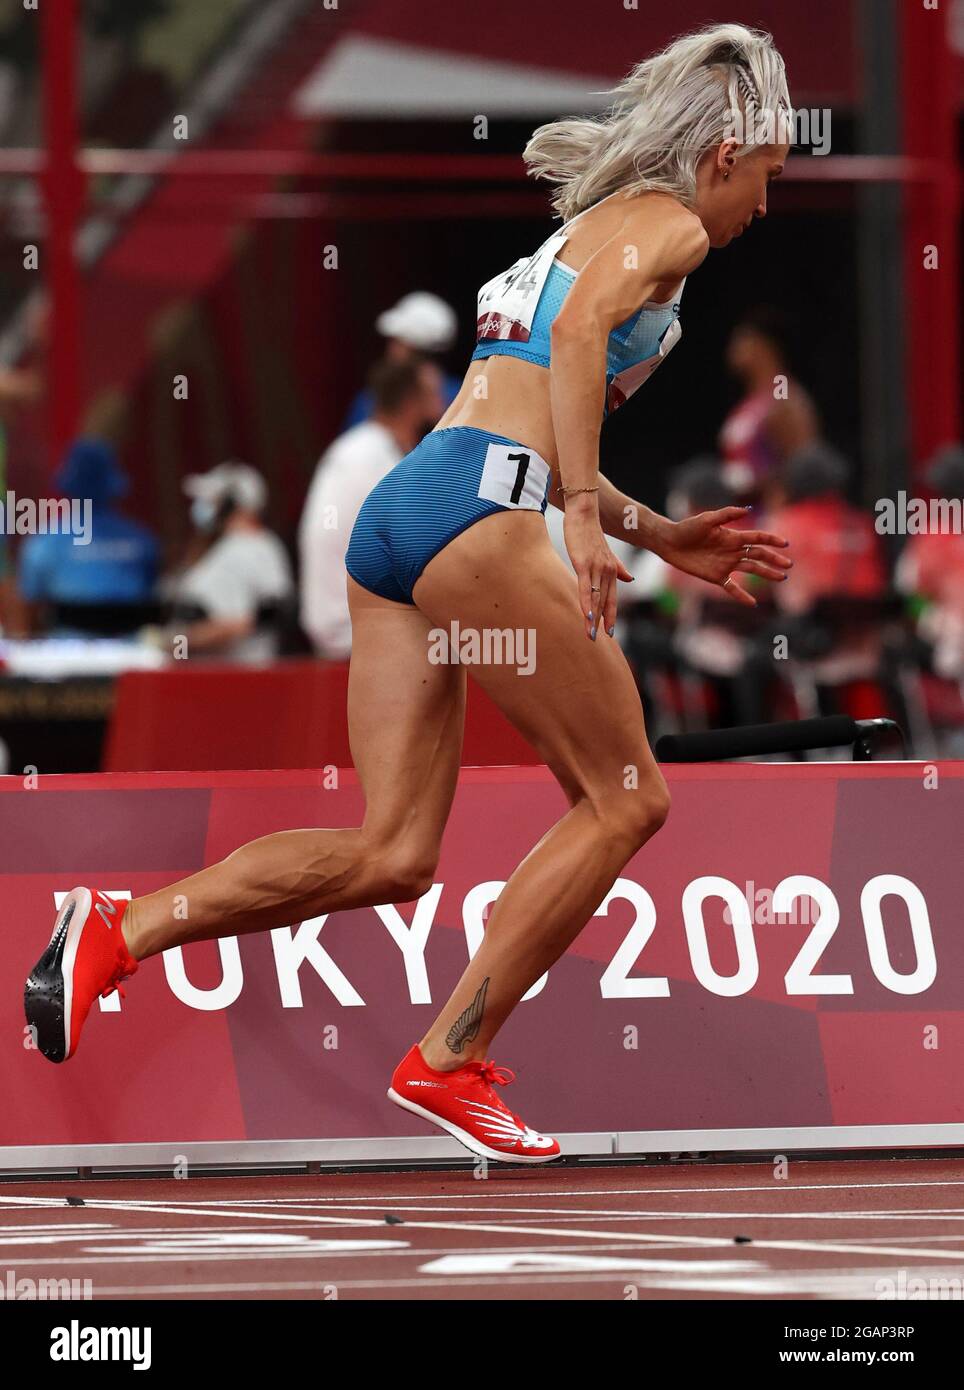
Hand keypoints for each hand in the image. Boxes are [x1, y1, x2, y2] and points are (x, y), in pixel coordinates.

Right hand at [563, 504, 633, 637]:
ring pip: (596, 598)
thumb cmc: (590, 532)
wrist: (584, 512)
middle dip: (602, 623)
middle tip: (597, 640)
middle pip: (605, 602)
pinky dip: (587, 603)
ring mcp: (596, 568)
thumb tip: (630, 579)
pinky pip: (586, 588)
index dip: (611, 615)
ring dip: (593, 619)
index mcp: (612, 570)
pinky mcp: (583, 564)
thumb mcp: (606, 552)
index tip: (610, 632)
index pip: (612, 598)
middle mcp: (608, 571)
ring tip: (590, 635)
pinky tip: (587, 616)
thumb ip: (618, 568)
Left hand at [657, 506, 791, 606]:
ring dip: (766, 573)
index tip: (785, 544)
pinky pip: (731, 588)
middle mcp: (732, 550)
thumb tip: (747, 510)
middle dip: (774, 559)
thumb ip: (726, 515)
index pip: (757, 538)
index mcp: (733, 536)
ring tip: (781, 578)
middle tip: (788, 565)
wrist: (669, 542)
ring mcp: (726, 564)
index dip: (771, 540)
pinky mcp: (716, 576)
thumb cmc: (687, 528)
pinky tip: (753, 603)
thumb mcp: (706, 519)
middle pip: (758, 555)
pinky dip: (742, 595)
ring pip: (751, 569)